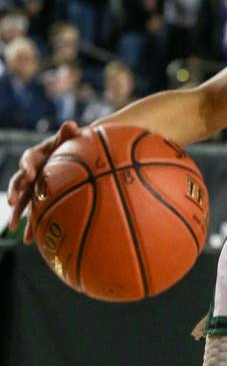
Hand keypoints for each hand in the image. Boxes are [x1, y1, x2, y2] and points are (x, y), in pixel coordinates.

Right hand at [6, 120, 80, 241]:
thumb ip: (69, 133)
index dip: (27, 166)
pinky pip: (34, 212)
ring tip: (13, 226)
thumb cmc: (73, 144)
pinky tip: (29, 240)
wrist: (74, 153)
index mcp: (38, 155)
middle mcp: (33, 171)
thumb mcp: (71, 137)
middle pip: (20, 182)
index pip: (29, 159)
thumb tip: (70, 124)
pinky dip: (32, 226)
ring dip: (17, 213)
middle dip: (16, 192)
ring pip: (23, 200)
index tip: (29, 173)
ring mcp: (34, 186)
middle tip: (13, 201)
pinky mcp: (40, 198)